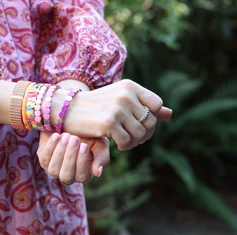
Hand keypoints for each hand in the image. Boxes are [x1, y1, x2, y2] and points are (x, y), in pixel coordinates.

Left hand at [37, 131, 109, 184]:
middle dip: (70, 157)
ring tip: (66, 136)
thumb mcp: (100, 144)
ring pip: (54, 170)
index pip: (82, 176)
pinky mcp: (44, 159)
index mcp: (84, 174)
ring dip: (60, 152)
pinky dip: (51, 147)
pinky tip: (57, 135)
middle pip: (66, 176)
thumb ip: (102, 158)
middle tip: (75, 139)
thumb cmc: (89, 135)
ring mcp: (54, 169)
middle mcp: (68, 175)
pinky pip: (45, 158)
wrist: (72, 121)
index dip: (82, 162)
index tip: (84, 145)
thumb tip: (98, 173)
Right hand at [52, 79, 172, 150]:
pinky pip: (127, 142)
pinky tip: (116, 145)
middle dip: (144, 135)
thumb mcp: (120, 101)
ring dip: (134, 142)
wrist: (66, 109)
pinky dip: (124, 147)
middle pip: (150, 122)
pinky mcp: (109, 122)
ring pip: (141, 134)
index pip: (156, 105)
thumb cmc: (95, 107)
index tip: (138, 124)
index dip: (150, 118)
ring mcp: (117, 108)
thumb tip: (170, 114)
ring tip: (124, 142)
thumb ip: (144, 106)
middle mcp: (125, 94)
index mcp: (130, 86)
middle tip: (131, 139)